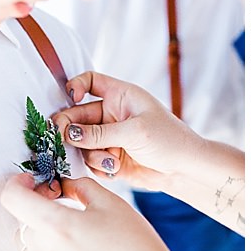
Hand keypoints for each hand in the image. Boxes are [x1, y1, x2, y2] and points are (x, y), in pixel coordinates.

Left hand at [0, 173, 194, 250]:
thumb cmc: (136, 247)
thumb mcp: (112, 203)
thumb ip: (80, 186)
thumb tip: (64, 185)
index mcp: (56, 225)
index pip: (12, 198)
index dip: (18, 183)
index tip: (33, 181)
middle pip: (25, 220)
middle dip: (41, 207)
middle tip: (68, 204)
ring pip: (33, 242)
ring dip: (47, 231)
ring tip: (81, 233)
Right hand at [52, 71, 204, 189]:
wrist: (185, 170)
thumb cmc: (170, 141)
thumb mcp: (135, 131)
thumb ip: (100, 133)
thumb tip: (68, 133)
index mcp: (121, 96)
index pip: (90, 81)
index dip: (75, 86)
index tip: (71, 97)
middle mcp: (112, 114)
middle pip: (76, 115)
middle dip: (70, 128)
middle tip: (65, 139)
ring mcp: (110, 137)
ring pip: (81, 142)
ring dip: (90, 153)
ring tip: (110, 160)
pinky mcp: (110, 158)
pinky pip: (91, 161)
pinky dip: (98, 166)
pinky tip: (114, 169)